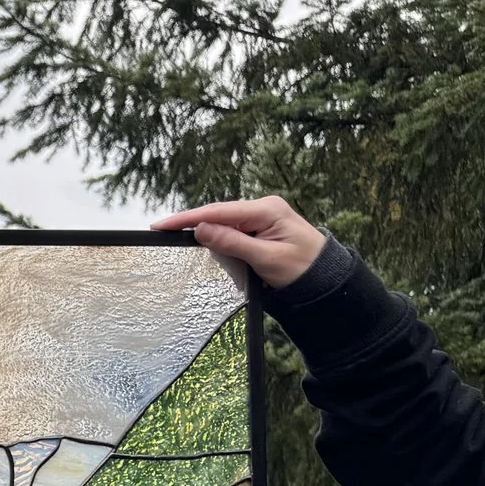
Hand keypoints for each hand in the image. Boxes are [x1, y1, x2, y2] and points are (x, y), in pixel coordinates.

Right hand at [152, 196, 325, 288]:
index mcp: (266, 210)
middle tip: (160, 232)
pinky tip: (200, 239)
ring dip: (201, 228)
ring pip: (222, 220)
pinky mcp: (260, 227)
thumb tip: (201, 229)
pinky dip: (214, 234)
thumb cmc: (302, 268)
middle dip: (189, 222)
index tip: (160, 225)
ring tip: (173, 236)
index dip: (187, 218)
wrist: (325, 278)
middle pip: (217, 213)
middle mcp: (263, 207)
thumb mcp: (266, 258)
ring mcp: (261, 216)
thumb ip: (233, 242)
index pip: (218, 211)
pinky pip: (231, 228)